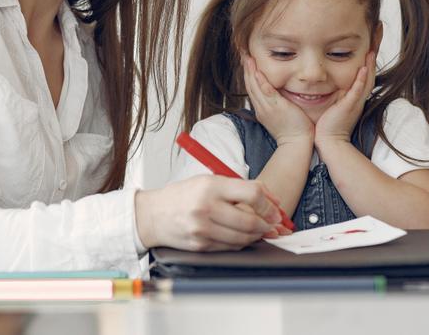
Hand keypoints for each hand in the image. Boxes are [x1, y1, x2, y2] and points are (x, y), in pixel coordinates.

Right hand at [135, 175, 291, 251]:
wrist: (153, 215)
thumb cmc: (182, 195)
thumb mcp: (208, 181)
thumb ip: (239, 187)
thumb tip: (271, 199)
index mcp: (210, 186)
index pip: (251, 194)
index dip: (269, 204)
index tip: (275, 210)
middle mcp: (206, 207)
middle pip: (250, 221)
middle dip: (266, 225)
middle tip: (272, 225)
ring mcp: (202, 229)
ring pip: (242, 238)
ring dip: (256, 236)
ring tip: (259, 230)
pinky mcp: (200, 244)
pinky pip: (230, 247)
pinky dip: (241, 243)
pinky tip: (242, 236)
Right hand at [242, 52, 314, 146]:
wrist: (297, 143)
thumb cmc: (294, 131)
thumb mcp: (281, 116)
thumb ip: (278, 105)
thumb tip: (281, 96)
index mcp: (262, 110)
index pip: (252, 89)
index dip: (248, 75)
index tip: (247, 63)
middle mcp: (261, 108)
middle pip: (250, 85)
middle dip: (246, 70)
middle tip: (243, 55)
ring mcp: (267, 108)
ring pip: (254, 86)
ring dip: (250, 71)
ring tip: (247, 58)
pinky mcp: (276, 107)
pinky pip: (266, 91)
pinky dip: (260, 81)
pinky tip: (257, 71)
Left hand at [313, 51, 375, 146]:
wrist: (329, 141)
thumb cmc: (328, 126)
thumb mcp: (334, 107)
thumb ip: (336, 97)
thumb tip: (332, 86)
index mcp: (355, 100)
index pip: (364, 80)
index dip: (368, 66)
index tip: (368, 52)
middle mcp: (358, 100)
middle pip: (370, 78)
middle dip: (372, 63)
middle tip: (375, 47)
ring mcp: (355, 103)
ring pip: (366, 83)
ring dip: (370, 67)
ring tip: (371, 53)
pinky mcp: (349, 107)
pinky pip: (357, 91)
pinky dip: (361, 80)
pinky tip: (363, 69)